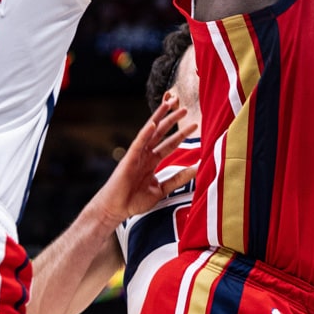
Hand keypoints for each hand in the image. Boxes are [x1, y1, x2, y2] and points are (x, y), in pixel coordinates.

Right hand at [97, 93, 198, 224]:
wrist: (116, 209)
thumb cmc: (134, 201)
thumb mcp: (162, 189)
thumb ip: (177, 179)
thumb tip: (196, 169)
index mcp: (151, 161)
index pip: (168, 143)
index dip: (181, 134)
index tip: (194, 126)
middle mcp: (145, 154)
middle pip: (161, 132)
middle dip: (172, 120)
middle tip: (185, 108)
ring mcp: (136, 155)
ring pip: (150, 131)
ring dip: (160, 117)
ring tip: (170, 104)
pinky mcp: (129, 159)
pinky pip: (138, 143)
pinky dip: (145, 133)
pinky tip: (153, 123)